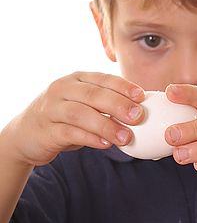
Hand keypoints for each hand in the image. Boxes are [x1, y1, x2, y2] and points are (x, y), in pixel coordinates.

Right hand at [6, 72, 144, 165]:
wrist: (28, 134)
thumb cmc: (66, 117)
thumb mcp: (85, 104)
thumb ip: (107, 104)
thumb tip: (143, 110)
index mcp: (77, 79)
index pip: (103, 78)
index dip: (123, 86)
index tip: (142, 96)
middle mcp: (62, 89)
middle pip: (93, 95)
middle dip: (118, 104)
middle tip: (138, 116)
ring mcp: (52, 109)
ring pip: (81, 114)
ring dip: (106, 125)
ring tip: (126, 137)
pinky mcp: (47, 131)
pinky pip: (70, 133)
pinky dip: (90, 138)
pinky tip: (106, 144)